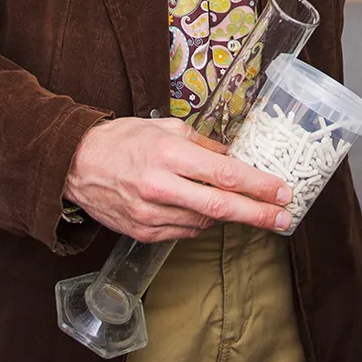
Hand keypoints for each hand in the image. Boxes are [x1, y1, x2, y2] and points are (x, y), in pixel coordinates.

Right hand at [64, 116, 293, 242]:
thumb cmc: (122, 140)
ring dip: (229, 217)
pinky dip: (201, 223)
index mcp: (168, 156)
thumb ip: (203, 146)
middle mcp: (160, 188)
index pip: (225, 175)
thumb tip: (234, 159)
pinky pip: (184, 231)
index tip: (282, 191)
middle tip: (285, 217)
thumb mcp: (165, 129)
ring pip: (204, 222)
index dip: (259, 186)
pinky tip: (207, 212)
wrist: (75, 164)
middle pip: (221, 207)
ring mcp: (151, 215)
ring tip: (247, 209)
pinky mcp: (143, 232)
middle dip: (258, 214)